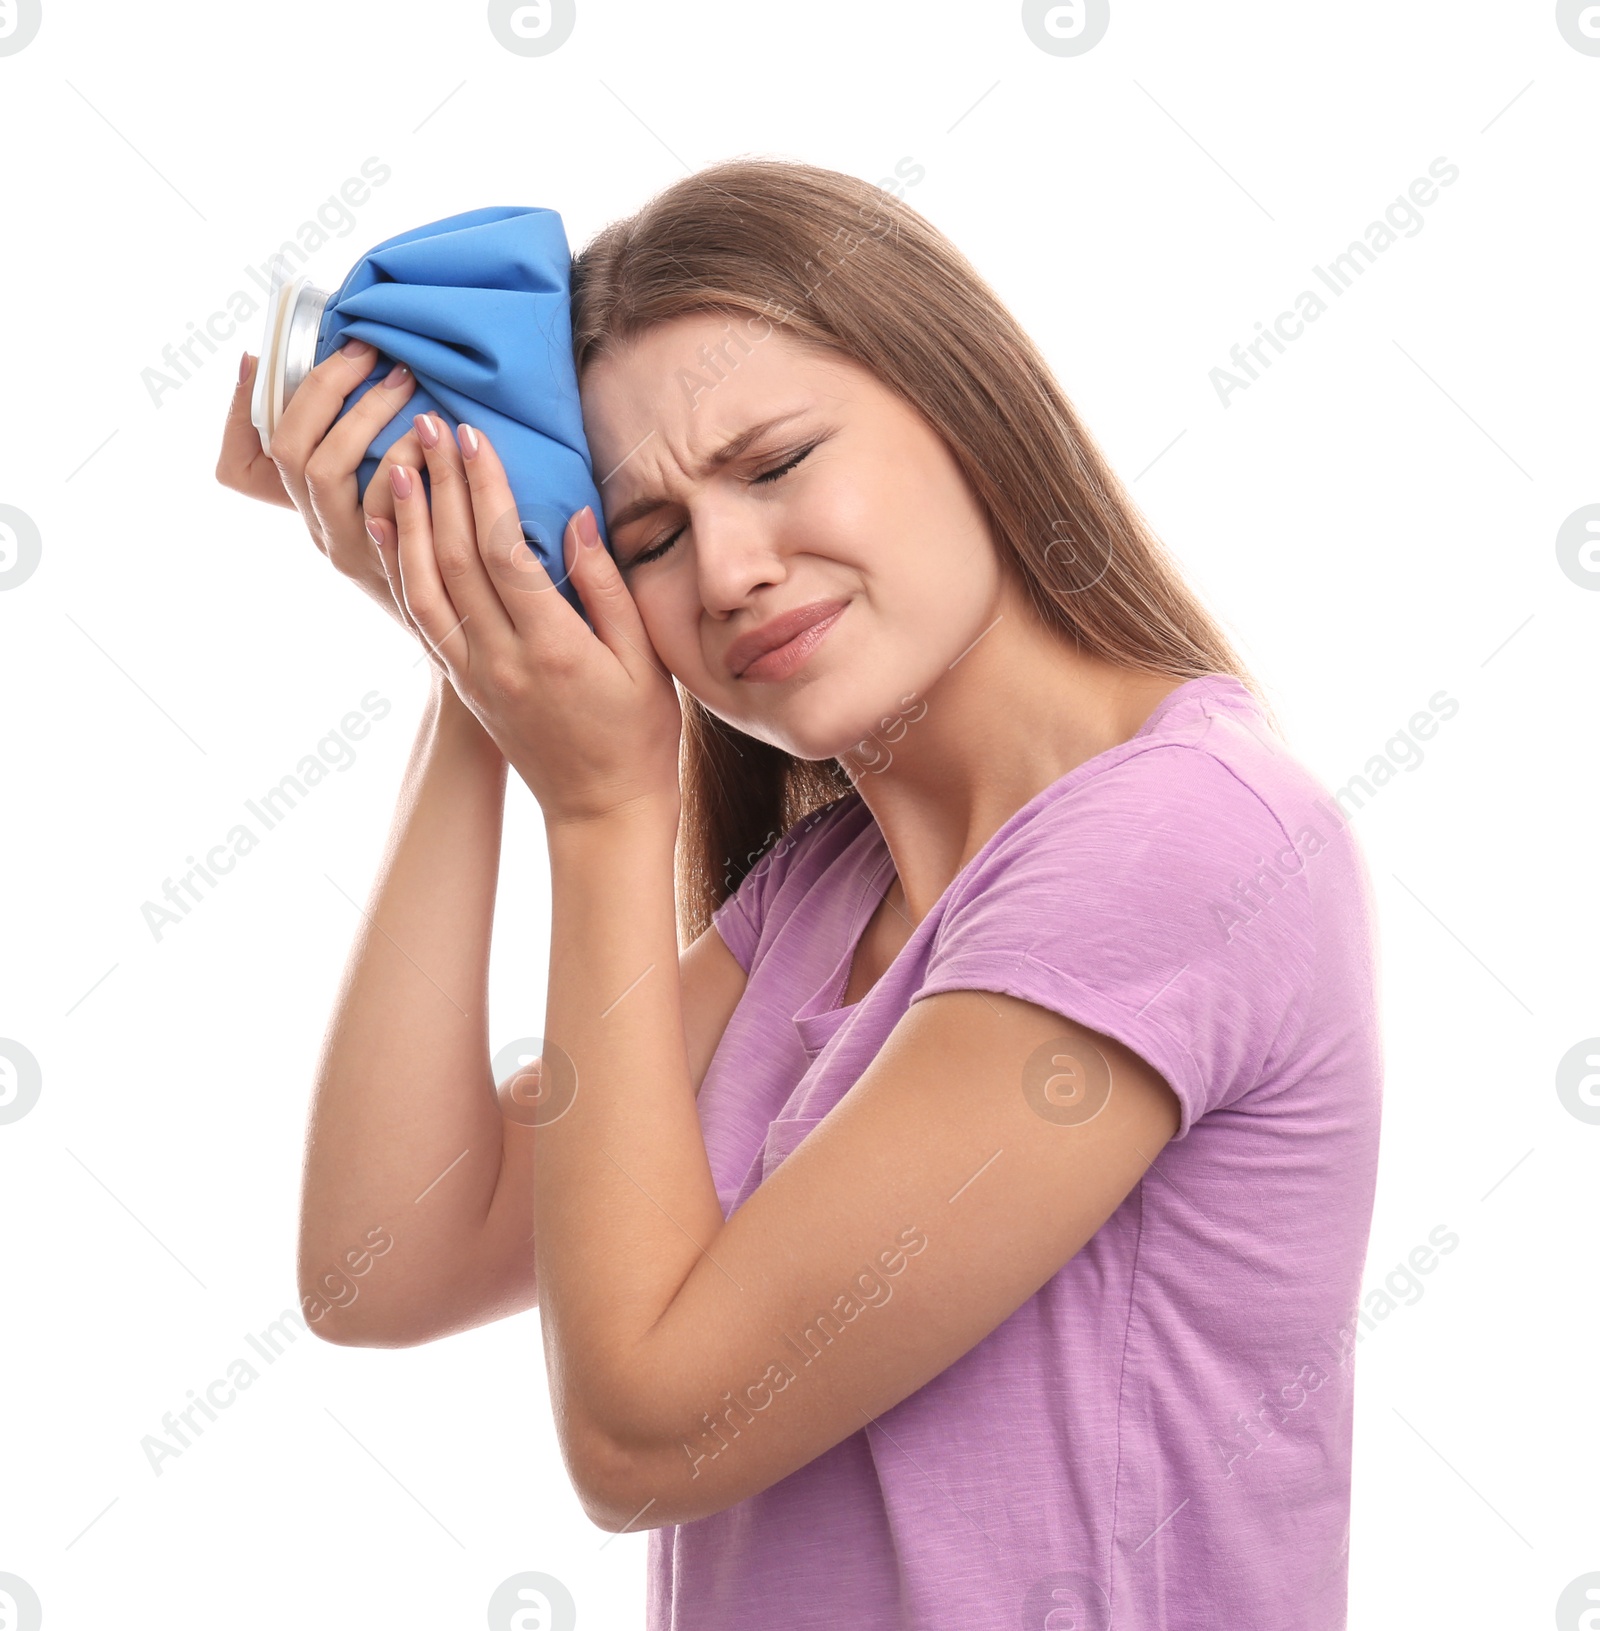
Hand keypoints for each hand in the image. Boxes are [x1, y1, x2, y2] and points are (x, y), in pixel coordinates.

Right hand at [215, 345, 431, 642]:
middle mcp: (321, 531)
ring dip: (367, 418)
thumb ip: (345, 441)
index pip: (246, 459)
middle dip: (328, 390)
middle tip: (375, 354)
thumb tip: (268, 364)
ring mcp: (353, 550)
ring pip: (328, 473)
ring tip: (408, 384)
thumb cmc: (422, 545)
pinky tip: (435, 439)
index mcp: (307, 511)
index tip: (279, 360)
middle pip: (291, 451)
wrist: (463, 627)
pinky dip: (408, 462)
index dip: (250, 405)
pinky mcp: (394, 567)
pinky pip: (387, 506)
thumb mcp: (377, 495)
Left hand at [378, 416, 682, 827]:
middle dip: (441, 483)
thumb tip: (575, 518)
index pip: (505, 552)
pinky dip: (399, 566)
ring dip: (408, 518)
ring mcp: (473, 674)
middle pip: (455, 557)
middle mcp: (502, 659)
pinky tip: (391, 525)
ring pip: (423, 585)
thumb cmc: (638, 735)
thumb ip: (607, 589)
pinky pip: (421, 616)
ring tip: (398, 459)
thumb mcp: (645, 662)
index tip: (474, 435)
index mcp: (555, 649)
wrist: (601, 810)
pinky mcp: (461, 683)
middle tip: (428, 421)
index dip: (484, 488)